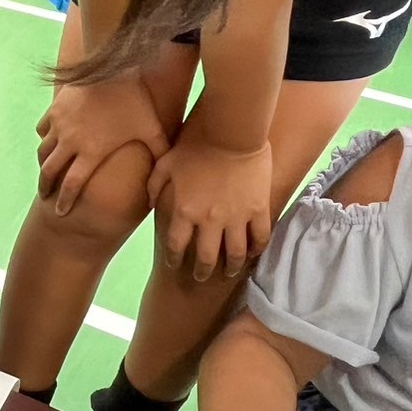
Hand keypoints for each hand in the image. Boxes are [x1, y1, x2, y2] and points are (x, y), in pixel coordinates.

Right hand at [36, 74, 169, 214]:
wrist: (112, 67)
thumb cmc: (134, 100)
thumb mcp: (152, 129)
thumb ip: (159, 154)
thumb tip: (168, 174)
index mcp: (90, 152)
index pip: (72, 184)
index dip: (64, 200)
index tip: (59, 212)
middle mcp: (70, 142)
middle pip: (49, 171)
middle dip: (45, 186)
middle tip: (45, 195)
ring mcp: (59, 124)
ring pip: (43, 151)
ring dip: (43, 163)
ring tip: (45, 170)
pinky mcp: (55, 109)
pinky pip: (43, 129)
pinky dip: (45, 137)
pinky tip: (48, 139)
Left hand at [147, 131, 273, 281]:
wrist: (231, 133)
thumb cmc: (195, 146)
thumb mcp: (164, 164)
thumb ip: (153, 186)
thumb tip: (151, 204)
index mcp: (185, 211)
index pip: (176, 245)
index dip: (174, 259)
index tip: (174, 265)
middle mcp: (210, 220)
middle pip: (207, 257)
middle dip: (202, 272)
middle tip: (201, 277)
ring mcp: (237, 217)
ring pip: (236, 253)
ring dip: (232, 266)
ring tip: (229, 272)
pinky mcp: (258, 209)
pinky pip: (260, 237)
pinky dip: (257, 249)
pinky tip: (253, 253)